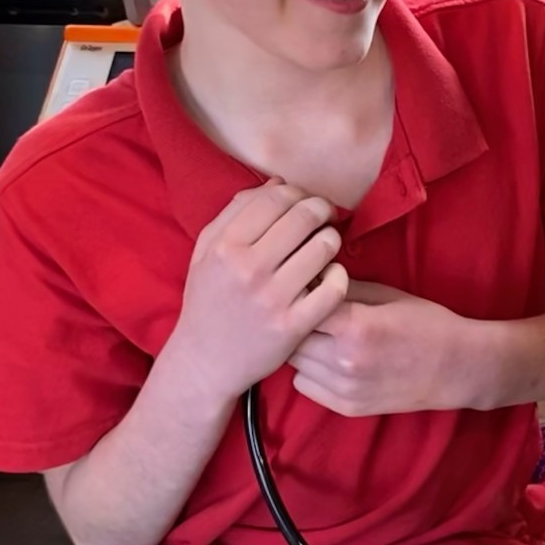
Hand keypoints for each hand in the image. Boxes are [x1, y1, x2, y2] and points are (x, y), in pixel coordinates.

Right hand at [171, 180, 347, 402]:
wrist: (205, 361)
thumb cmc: (208, 300)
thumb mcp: (207, 252)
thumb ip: (235, 213)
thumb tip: (277, 183)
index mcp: (226, 246)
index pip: (276, 197)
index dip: (298, 192)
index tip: (304, 202)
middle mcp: (249, 268)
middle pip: (305, 216)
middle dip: (321, 210)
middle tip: (324, 217)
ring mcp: (273, 298)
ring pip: (325, 246)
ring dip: (331, 240)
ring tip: (324, 247)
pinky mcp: (294, 326)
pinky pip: (335, 286)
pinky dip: (339, 276)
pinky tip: (329, 278)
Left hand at [289, 282, 495, 416]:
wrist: (457, 368)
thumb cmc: (427, 324)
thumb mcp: (388, 295)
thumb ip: (344, 288)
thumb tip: (310, 278)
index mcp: (356, 326)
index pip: (303, 304)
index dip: (303, 293)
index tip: (308, 288)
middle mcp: (344, 361)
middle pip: (293, 336)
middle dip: (298, 321)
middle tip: (312, 313)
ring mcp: (345, 389)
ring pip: (294, 363)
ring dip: (303, 347)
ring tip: (322, 337)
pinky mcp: (347, 408)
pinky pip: (304, 385)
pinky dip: (310, 372)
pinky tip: (330, 360)